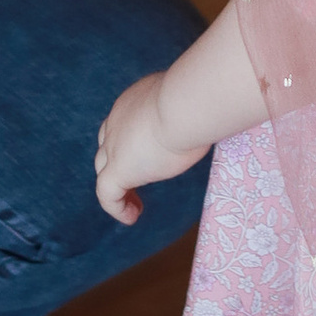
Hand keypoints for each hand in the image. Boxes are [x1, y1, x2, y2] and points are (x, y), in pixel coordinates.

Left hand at [95, 69, 210, 224]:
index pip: (124, 121)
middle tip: (139, 177)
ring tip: (134, 205)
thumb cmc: (197, 98)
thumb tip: (211, 113)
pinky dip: (116, 206)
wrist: (184, 105)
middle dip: (120, 160)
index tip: (149, 152)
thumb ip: (192, 109)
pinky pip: (107, 193)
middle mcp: (119, 120)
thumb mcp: (191, 101)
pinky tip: (132, 217)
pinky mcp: (119, 169)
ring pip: (104, 168)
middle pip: (108, 144)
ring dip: (119, 186)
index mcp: (136, 101)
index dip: (130, 139)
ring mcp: (114, 145)